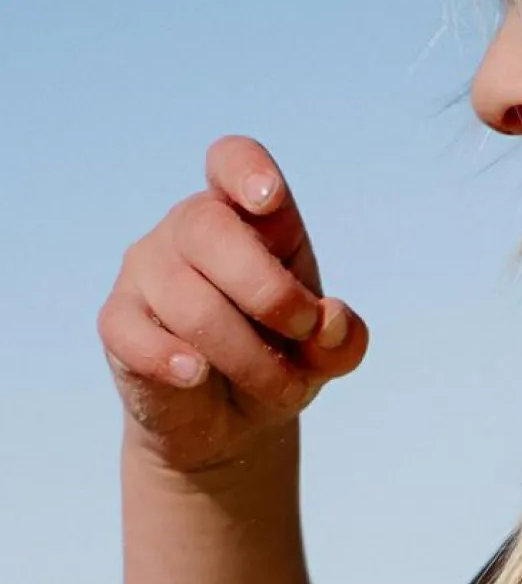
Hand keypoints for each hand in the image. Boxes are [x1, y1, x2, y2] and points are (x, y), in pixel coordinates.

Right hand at [99, 135, 369, 472]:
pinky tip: (195, 376)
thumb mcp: (323, 352)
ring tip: (280, 387)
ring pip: (188, 300)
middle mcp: (189, 230)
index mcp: (246, 217)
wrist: (230, 421)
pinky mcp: (118, 320)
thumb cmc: (278, 359)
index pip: (231, 162)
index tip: (269, 199)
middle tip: (304, 332)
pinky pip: (134, 333)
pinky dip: (170, 359)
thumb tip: (331, 322)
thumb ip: (342, 338)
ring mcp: (147, 271)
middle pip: (210, 229)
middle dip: (270, 291)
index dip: (247, 170)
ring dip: (249, 357)